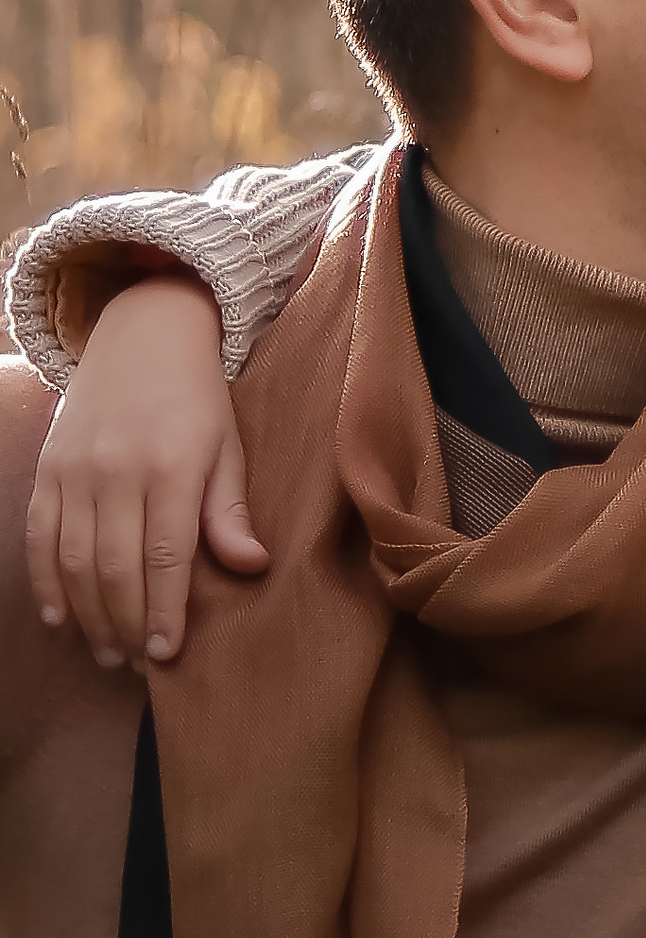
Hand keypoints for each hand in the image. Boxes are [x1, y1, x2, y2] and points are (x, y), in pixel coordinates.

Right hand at [24, 274, 267, 664]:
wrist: (143, 336)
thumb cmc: (198, 400)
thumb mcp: (227, 448)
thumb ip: (229, 511)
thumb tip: (252, 567)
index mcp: (171, 468)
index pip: (166, 557)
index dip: (164, 611)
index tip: (168, 654)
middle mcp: (116, 473)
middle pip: (114, 568)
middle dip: (126, 624)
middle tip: (136, 663)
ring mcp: (74, 472)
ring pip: (72, 561)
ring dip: (87, 614)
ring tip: (107, 651)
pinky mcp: (47, 471)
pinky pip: (38, 537)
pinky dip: (44, 583)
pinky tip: (60, 618)